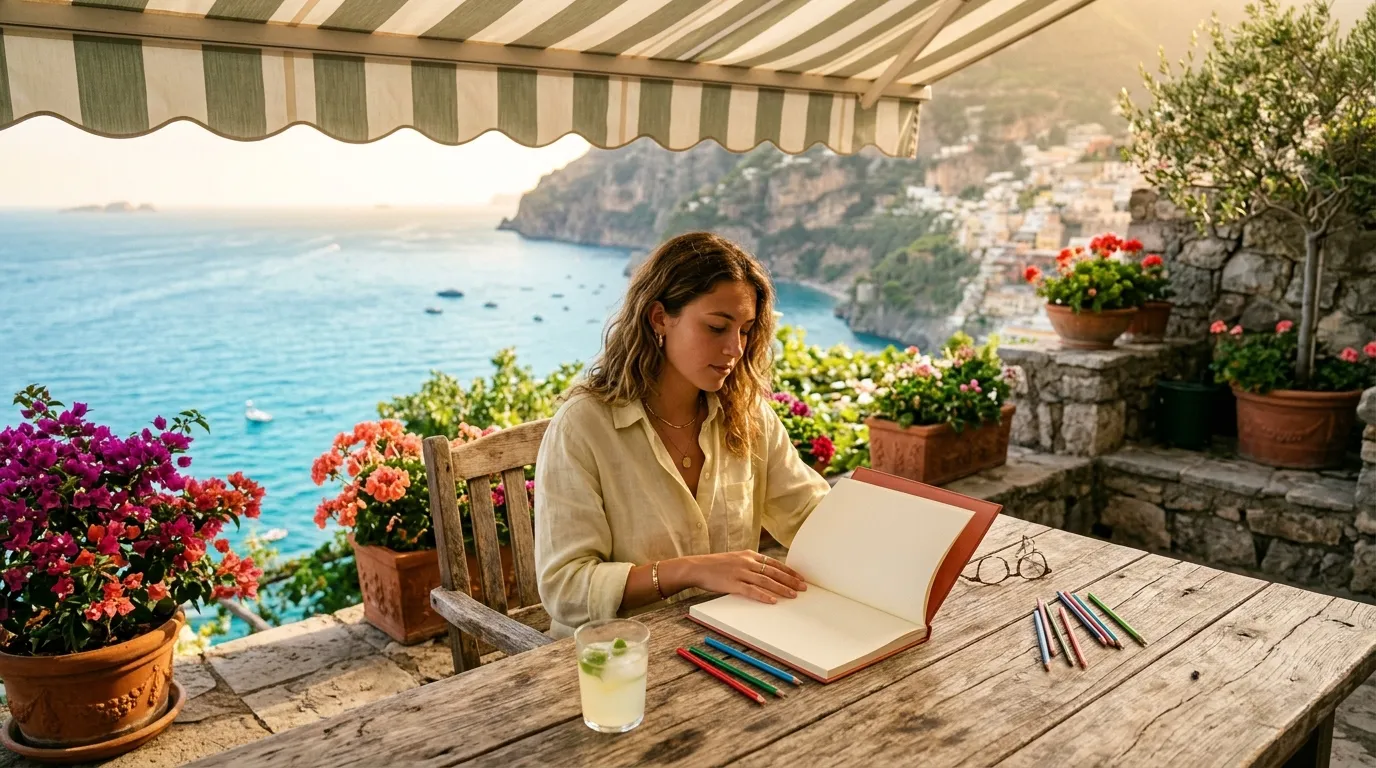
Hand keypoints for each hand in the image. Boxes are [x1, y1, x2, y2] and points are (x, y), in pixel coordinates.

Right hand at [678, 551, 806, 604]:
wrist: (697, 567)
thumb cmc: (715, 565)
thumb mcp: (735, 559)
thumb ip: (750, 564)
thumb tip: (765, 573)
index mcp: (749, 555)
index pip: (774, 563)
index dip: (788, 571)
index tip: (800, 578)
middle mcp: (747, 562)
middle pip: (774, 572)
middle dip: (790, 580)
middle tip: (803, 588)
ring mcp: (740, 572)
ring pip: (766, 581)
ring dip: (781, 588)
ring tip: (792, 595)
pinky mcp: (733, 583)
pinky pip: (751, 591)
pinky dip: (763, 595)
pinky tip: (773, 600)